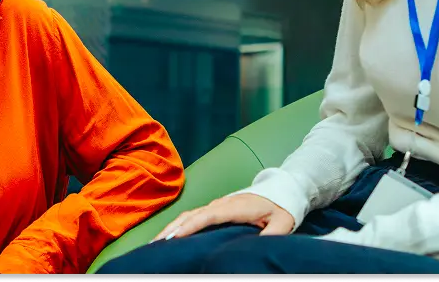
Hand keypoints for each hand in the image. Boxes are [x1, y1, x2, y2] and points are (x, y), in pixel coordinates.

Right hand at [153, 193, 294, 240]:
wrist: (282, 190)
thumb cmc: (282, 208)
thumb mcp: (283, 222)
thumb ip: (272, 234)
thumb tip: (259, 247)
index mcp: (235, 207)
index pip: (207, 216)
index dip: (190, 226)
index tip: (174, 237)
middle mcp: (222, 204)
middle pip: (191, 215)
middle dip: (172, 229)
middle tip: (155, 244)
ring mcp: (217, 205)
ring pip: (189, 215)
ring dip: (172, 227)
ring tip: (156, 242)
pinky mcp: (216, 209)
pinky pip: (194, 216)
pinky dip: (179, 225)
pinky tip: (171, 235)